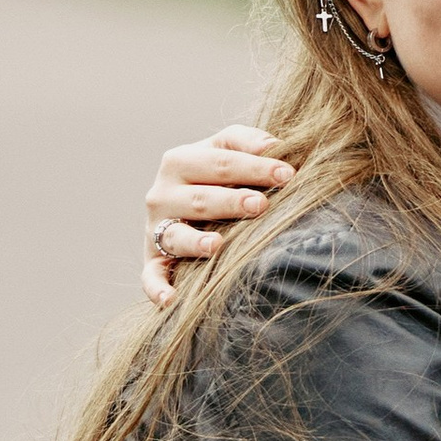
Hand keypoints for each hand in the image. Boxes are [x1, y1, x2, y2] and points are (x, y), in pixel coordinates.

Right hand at [143, 126, 298, 306]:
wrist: (181, 207)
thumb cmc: (215, 176)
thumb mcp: (224, 150)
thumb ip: (246, 141)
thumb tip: (276, 145)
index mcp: (179, 161)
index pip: (220, 162)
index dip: (254, 166)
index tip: (288, 174)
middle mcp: (162, 194)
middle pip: (200, 198)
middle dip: (230, 201)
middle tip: (260, 205)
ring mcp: (156, 229)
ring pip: (176, 236)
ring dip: (195, 242)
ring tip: (218, 245)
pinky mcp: (152, 261)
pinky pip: (152, 277)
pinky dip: (158, 289)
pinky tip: (172, 300)